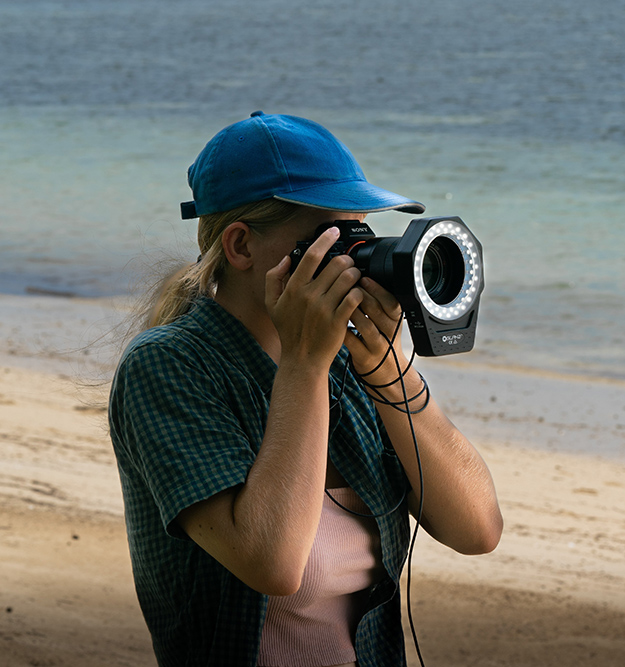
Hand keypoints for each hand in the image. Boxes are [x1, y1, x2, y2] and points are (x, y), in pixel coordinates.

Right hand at [265, 228, 363, 368]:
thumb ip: (274, 278)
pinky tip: (357, 294)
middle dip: (347, 260)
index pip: (312, 255)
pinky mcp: (339, 321)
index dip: (326, 239)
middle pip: (336, 264)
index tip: (334, 231)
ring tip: (354, 278)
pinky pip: (355, 297)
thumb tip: (286, 259)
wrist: (301, 360)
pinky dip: (360, 292)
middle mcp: (309, 296)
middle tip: (348, 263)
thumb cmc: (288, 331)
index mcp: (293, 288)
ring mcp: (325, 309)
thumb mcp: (271, 304)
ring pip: (349, 278)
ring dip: (355, 274)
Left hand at [344, 277, 409, 384]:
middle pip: (377, 311)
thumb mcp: (386, 321)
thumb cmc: (381, 339)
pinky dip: (341, 328)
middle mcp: (389, 333)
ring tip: (337, 299)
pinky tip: (332, 319)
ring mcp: (377, 347)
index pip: (391, 302)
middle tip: (345, 285)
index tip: (363, 278)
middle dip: (360, 295)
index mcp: (396, 320)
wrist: (385, 372)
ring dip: (350, 310)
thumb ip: (378, 302)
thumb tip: (360, 275)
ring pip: (365, 326)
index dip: (378, 290)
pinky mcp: (364, 357)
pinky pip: (351, 340)